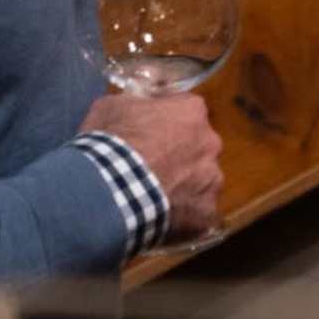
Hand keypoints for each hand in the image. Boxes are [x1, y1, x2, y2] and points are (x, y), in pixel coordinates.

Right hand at [93, 85, 225, 240]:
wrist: (107, 189)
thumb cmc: (110, 142)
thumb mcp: (111, 106)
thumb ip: (134, 102)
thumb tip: (139, 103)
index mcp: (192, 111)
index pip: (185, 111)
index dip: (166, 123)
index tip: (149, 134)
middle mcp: (210, 142)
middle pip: (198, 146)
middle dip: (180, 155)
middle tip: (152, 167)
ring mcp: (211, 179)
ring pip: (202, 180)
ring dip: (184, 185)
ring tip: (155, 197)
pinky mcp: (206, 212)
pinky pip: (198, 212)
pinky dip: (183, 215)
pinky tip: (162, 216)